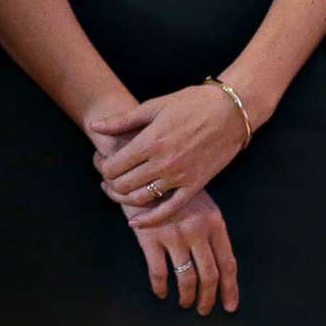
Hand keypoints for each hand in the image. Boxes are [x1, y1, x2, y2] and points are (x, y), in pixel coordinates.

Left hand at [91, 85, 250, 224]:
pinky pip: (168, 210)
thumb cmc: (193, 103)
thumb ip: (122, 120)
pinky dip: (150, 220)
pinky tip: (136, 222)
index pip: (113, 166)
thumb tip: (94, 125)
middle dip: (110, 183)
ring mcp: (180, 177)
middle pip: (123, 185)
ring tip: (120, 192)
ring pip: (141, 199)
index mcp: (150, 141)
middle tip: (109, 178)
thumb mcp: (155, 105)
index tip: (103, 162)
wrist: (231, 111)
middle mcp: (163, 162)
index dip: (102, 167)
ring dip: (124, 199)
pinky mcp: (195, 186)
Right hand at [131, 189, 238, 315]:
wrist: (146, 171)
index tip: (230, 306)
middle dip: (208, 298)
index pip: (228, 262)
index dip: (230, 288)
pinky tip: (162, 293)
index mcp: (214, 222)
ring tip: (185, 303)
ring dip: (187, 297)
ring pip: (186, 278)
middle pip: (209, 275)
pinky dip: (161, 288)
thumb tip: (218, 265)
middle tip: (204, 310)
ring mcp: (174, 235)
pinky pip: (159, 273)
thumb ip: (210, 231)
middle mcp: (197, 230)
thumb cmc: (175, 190)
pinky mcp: (151, 238)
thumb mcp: (202, 204)